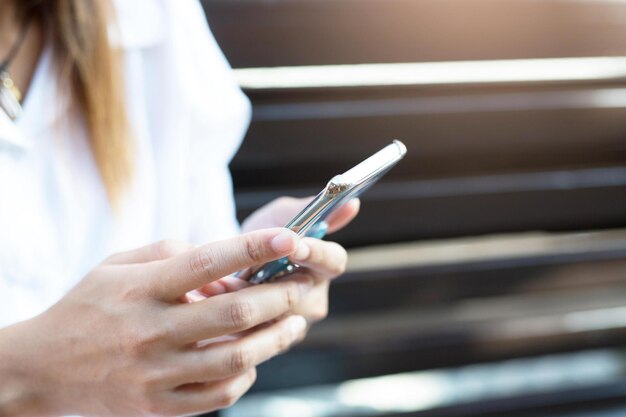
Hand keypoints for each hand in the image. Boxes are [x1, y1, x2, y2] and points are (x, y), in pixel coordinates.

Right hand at [0, 229, 310, 416]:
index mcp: (143, 288)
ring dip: (276, 337)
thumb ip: (172, 255)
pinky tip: (255, 358)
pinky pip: (219, 394)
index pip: (208, 261)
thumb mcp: (119, 264)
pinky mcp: (159, 406)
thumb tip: (226, 267)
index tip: (288, 237)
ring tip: (294, 322)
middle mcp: (152, 331)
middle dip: (281, 296)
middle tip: (303, 284)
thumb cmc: (88, 306)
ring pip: (236, 358)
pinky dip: (246, 374)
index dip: (254, 247)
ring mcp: (157, 373)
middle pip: (235, 312)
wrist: (43, 368)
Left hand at [204, 197, 359, 323]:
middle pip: (303, 295)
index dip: (316, 253)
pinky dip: (229, 313)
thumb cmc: (261, 237)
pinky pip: (251, 332)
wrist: (227, 264)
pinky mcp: (266, 342)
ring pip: (275, 316)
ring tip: (219, 281)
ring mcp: (292, 325)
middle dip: (272, 280)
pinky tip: (211, 296)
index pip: (333, 262)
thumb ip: (309, 211)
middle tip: (248, 266)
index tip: (295, 243)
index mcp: (323, 268)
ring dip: (245, 297)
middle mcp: (312, 299)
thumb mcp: (282, 217)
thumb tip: (352, 203)